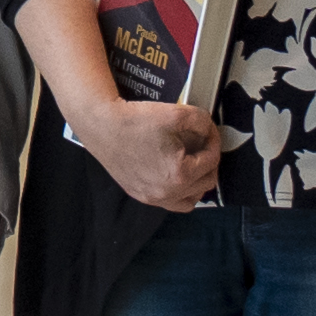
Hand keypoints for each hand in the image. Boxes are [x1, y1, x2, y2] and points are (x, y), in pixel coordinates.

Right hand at [62, 91, 226, 211]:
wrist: (102, 126)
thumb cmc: (134, 122)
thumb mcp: (177, 113)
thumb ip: (202, 122)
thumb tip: (208, 130)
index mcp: (179, 175)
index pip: (211, 161)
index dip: (214, 141)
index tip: (208, 130)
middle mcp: (166, 193)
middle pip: (206, 182)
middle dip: (209, 161)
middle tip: (203, 144)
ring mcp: (152, 197)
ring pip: (190, 200)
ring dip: (197, 183)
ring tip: (195, 165)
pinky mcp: (140, 195)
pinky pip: (170, 202)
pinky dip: (179, 191)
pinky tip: (175, 175)